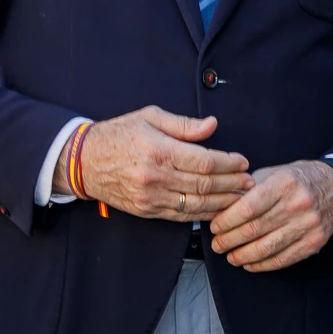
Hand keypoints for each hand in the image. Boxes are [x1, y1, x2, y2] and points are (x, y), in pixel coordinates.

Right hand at [53, 106, 252, 220]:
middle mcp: (155, 177)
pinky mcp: (146, 211)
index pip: (204, 160)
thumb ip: (184, 124)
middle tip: (249, 183)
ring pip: (195, 205)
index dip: (228, 163)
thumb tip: (212, 125)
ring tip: (241, 199)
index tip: (243, 162)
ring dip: (222, 203)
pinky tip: (217, 211)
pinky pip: (180, 216)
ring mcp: (150, 197)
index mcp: (158, 150)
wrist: (83, 162)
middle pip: (204, 184)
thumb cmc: (118, 134)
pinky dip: (202, 215)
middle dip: (231, 184)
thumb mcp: (150, 117)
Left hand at [208, 160, 332, 271]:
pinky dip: (262, 265)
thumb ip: (250, 188)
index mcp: (284, 183)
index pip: (248, 207)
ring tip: (230, 256)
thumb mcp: (275, 172)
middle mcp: (298, 204)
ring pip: (267, 248)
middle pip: (254, 229)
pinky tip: (250, 264)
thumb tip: (222, 207)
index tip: (215, 227)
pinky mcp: (315, 242)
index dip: (227, 221)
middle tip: (217, 244)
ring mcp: (308, 225)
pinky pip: (283, 259)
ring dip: (243, 256)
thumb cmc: (299, 179)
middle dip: (229, 240)